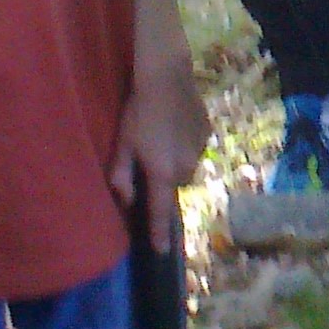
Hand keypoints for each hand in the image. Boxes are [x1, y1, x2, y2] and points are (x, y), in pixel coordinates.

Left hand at [110, 63, 210, 251]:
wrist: (167, 78)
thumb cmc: (138, 113)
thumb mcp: (122, 145)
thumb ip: (121, 176)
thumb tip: (127, 200)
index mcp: (162, 172)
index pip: (159, 211)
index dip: (159, 233)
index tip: (162, 251)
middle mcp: (186, 166)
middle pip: (174, 185)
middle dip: (163, 180)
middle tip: (149, 161)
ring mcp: (200, 148)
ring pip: (186, 166)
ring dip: (175, 162)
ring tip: (163, 139)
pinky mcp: (208, 132)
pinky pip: (195, 147)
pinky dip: (185, 144)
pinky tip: (175, 125)